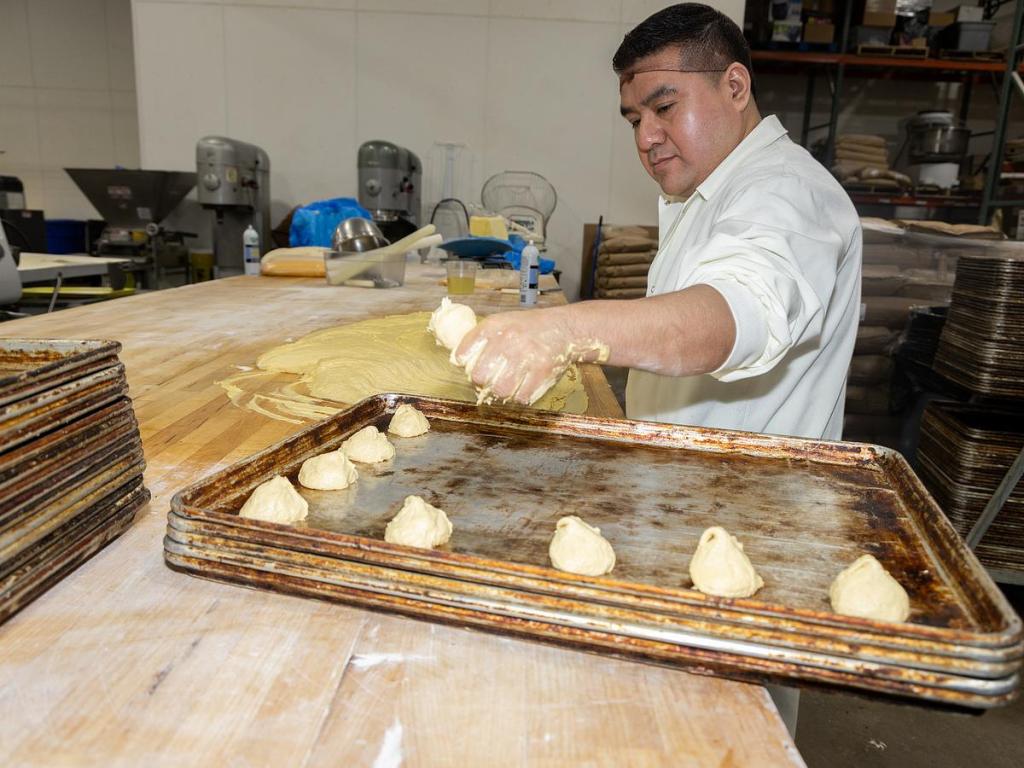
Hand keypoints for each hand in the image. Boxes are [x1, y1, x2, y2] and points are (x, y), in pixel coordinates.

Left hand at [453, 307, 607, 404]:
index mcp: (495, 327)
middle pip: (479, 375)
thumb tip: (457, 359)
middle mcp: (508, 341)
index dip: (463, 362)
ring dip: (500, 391)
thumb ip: (479, 338)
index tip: (466, 364)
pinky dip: (519, 397)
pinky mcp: (542, 372)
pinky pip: (521, 396)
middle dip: (480, 380)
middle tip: (487, 379)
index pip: (465, 351)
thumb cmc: (527, 328)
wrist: (563, 329)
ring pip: (499, 389)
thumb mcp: (501, 323)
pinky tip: (521, 388)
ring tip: (505, 385)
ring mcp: (526, 357)